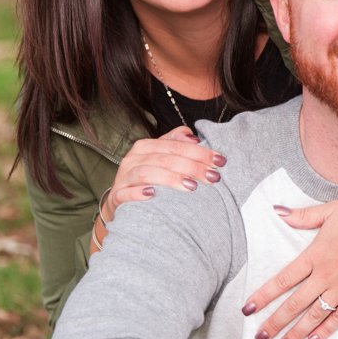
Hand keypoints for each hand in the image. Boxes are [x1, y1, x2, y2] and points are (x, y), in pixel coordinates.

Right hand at [91, 126, 226, 251]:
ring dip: (171, 179)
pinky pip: (125, 193)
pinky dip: (138, 193)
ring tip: (192, 187)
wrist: (121, 202)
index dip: (200, 152)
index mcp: (146, 146)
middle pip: (165, 158)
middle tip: (213, 177)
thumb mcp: (161, 159)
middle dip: (193, 166)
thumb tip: (194, 136)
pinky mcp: (116, 197)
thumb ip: (176, 144)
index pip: (176, 146)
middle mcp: (133, 159)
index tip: (220, 161)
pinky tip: (153, 195)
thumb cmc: (148, 179)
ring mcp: (123, 177)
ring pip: (147, 173)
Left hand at [240, 199, 337, 338]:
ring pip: (314, 315)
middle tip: (259, 338)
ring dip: (296, 332)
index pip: (282, 280)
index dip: (263, 296)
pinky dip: (325, 330)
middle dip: (274, 322)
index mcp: (314, 255)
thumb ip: (303, 216)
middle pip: (294, 304)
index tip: (247, 310)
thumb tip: (277, 211)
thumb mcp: (330, 211)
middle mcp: (325, 275)